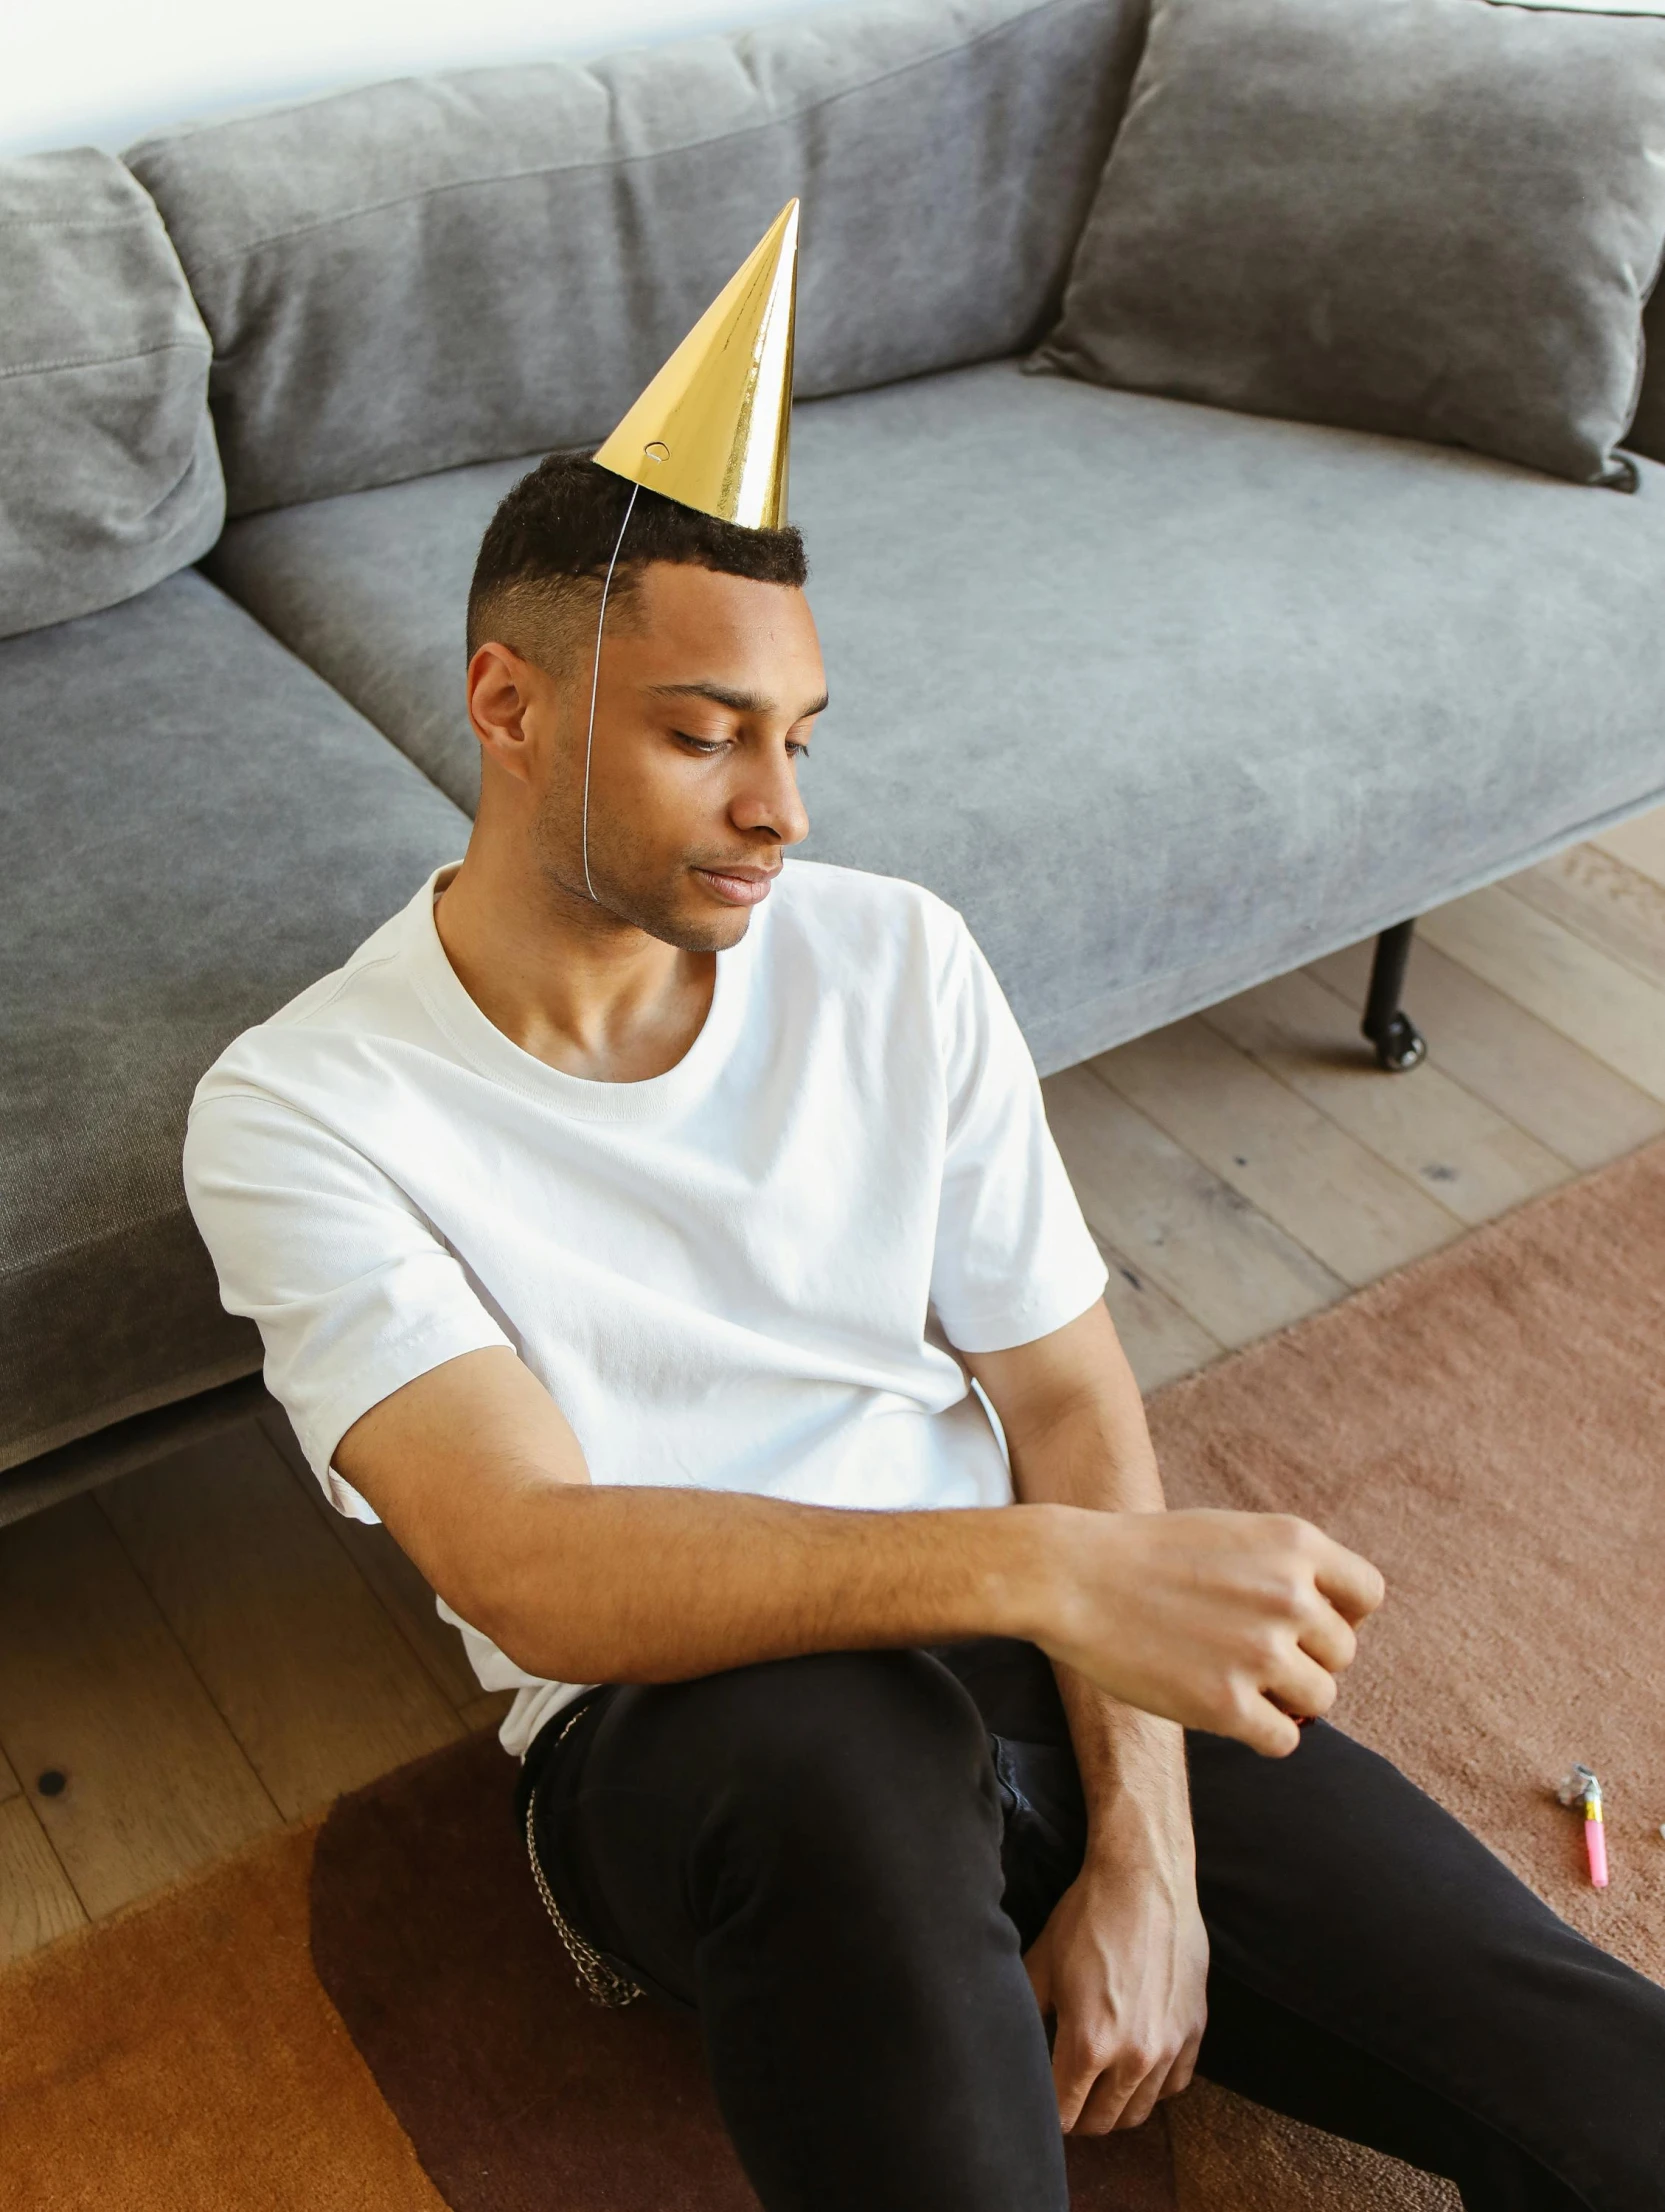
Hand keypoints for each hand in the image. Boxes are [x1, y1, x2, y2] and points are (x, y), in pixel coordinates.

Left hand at [1025, 1809, 1208, 2133]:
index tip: (1041, 2103)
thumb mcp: (1041, 1963)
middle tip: (1067, 2096)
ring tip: (1100, 2085)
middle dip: (1080, 2115)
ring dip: (1117, 2105)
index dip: (1048, 2114)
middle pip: (1104, 2122)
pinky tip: (1138, 2065)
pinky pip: (1176, 2084)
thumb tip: (1011, 2047)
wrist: (1144, 1878)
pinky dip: (1156, 2084)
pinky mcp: (1195, 2029)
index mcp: (1089, 2043)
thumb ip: (1026, 2015)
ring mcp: (1170, 2045)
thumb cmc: (1087, 1916)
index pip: (1065, 2114)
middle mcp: (1134, 2055)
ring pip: (1141, 2110)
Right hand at [1035, 1508, 1384, 1755]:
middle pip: (1342, 1654)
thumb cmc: (1146, 1556)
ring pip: (1320, 1700)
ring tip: (1233, 1680)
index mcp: (1294, 1542)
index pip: (1367, 1594)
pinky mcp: (1229, 1705)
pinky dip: (1260, 1733)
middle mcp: (1290, 1595)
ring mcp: (1262, 1652)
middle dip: (1303, 1659)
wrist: (1072, 1576)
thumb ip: (1286, 1568)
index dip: (1340, 1614)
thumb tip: (1334, 1627)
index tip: (1302, 1626)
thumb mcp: (1230, 1533)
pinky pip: (1284, 1741)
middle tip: (1247, 1655)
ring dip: (1285, 1699)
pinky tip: (1223, 1710)